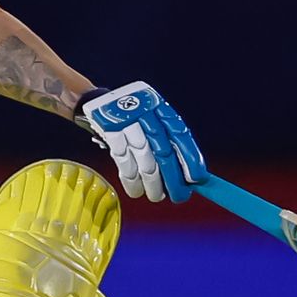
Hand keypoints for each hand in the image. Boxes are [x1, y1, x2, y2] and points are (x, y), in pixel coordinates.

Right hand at [78, 81, 208, 202]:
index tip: (197, 178)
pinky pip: (124, 164)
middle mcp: (144, 114)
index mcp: (159, 106)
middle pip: (164, 153)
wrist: (99, 99)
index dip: (190, 158)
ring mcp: (126, 124)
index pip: (180, 135)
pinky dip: (131, 182)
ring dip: (153, 185)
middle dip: (173, 179)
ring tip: (157, 196)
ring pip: (145, 163)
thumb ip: (167, 136)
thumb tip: (188, 171)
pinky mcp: (110, 134)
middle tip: (180, 195)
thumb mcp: (152, 114)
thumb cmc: (132, 112)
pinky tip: (137, 191)